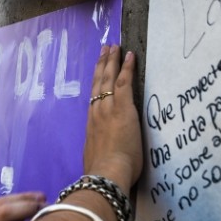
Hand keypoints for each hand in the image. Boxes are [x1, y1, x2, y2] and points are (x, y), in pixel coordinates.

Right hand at [83, 45, 141, 188]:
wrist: (106, 173)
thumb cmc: (102, 172)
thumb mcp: (96, 157)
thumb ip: (99, 150)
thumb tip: (100, 152)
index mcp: (91, 124)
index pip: (94, 97)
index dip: (96, 82)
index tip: (97, 70)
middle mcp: (96, 112)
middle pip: (98, 83)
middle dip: (101, 65)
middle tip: (104, 49)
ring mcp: (108, 109)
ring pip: (108, 79)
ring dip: (111, 61)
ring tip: (113, 47)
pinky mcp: (122, 108)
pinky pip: (123, 83)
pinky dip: (126, 68)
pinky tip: (130, 56)